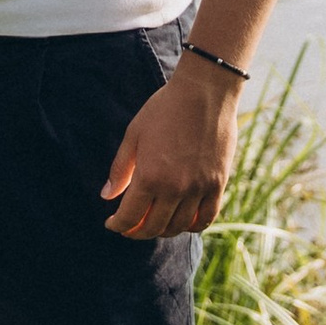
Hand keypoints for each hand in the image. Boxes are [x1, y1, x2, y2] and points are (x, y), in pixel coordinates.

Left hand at [101, 55, 243, 239]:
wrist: (204, 92)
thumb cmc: (164, 109)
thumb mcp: (134, 134)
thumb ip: (120, 169)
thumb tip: (107, 195)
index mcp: (150, 176)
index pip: (130, 216)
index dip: (118, 225)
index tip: (112, 224)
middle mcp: (175, 188)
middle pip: (153, 227)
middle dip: (137, 232)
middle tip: (130, 227)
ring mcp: (199, 188)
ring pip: (179, 227)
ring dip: (163, 230)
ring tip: (155, 223)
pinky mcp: (218, 184)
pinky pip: (206, 218)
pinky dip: (193, 226)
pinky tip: (183, 220)